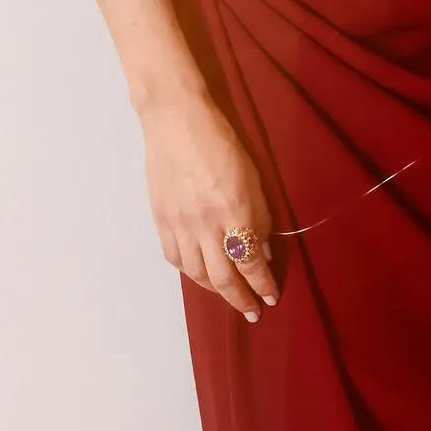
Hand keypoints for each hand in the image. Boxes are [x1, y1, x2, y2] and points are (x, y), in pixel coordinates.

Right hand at [139, 89, 280, 319]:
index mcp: (234, 210)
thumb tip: (262, 249)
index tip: (270, 297)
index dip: (262, 284)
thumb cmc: (220, 140)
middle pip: (223, 277)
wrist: (175, 120)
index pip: (250, 262)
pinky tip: (199, 272)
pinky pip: (175, 258)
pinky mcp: (161, 219)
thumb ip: (259, 215)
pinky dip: (189, 271)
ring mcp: (180, 224)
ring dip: (215, 290)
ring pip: (197, 274)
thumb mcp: (252, 175)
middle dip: (240, 299)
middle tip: (251, 310)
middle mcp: (205, 224)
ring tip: (228, 294)